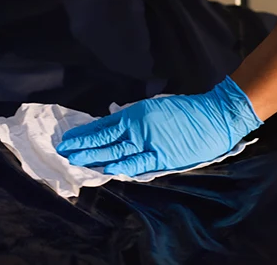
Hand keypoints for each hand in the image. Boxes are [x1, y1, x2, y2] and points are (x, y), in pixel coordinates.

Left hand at [55, 77, 262, 176]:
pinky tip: (106, 169)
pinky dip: (122, 167)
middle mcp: (137, 127)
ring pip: (114, 151)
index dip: (85, 132)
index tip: (69, 138)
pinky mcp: (162, 157)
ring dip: (93, 156)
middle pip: (103, 138)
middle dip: (82, 145)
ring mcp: (148, 142)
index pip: (103, 125)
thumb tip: (117, 127)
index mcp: (135, 114)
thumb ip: (136, 118)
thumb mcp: (155, 108)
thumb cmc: (186, 111)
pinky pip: (137, 164)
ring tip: (75, 160)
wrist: (213, 116)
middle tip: (63, 150)